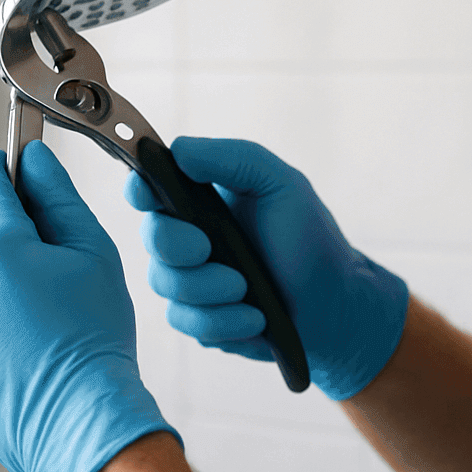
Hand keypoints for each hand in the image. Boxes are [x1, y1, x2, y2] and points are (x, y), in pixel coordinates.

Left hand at [0, 141, 177, 471]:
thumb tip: (33, 159)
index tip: (23, 180)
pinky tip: (18, 343)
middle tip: (50, 266)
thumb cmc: (94, 340)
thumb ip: (57, 196)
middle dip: (5, 232)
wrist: (77, 422)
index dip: (4, 170)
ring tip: (36, 313)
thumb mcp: (93, 253)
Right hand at [125, 137, 408, 400]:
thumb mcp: (281, 184)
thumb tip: (178, 149)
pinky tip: (255, 319)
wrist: (332, 303)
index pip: (148, 185)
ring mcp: (189, 280)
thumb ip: (233, 158)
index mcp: (200, 198)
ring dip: (211, 291)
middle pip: (152, 239)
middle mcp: (187, 236)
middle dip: (180, 248)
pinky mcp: (198, 319)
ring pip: (166, 286)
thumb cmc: (308, 238)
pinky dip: (223, 322)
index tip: (151, 196)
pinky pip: (186, 323)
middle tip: (211, 251)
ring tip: (250, 292)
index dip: (139, 188)